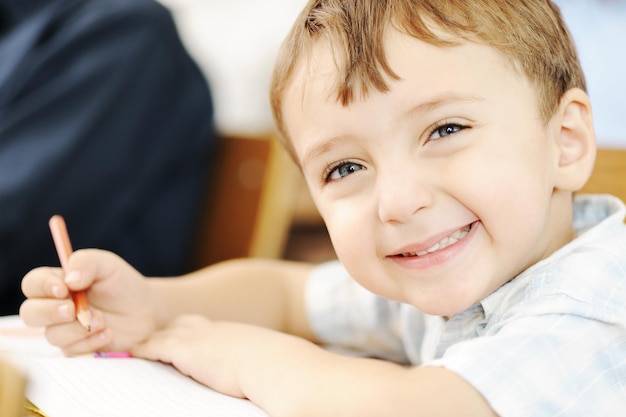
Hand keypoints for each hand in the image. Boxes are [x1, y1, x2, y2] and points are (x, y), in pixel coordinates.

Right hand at [20, 249, 158, 354]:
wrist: (144, 310)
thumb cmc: (122, 284)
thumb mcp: (107, 265)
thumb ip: (87, 263)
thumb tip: (68, 279)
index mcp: (56, 282)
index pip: (32, 284)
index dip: (42, 286)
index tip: (63, 288)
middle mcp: (54, 306)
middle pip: (30, 313)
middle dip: (49, 312)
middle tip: (72, 309)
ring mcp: (63, 329)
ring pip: (51, 335)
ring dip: (77, 329)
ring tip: (103, 320)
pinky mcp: (76, 348)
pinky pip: (71, 351)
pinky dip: (90, 342)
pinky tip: (107, 333)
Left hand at [131, 315, 305, 399]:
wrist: (274, 364)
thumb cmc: (276, 368)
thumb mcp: (263, 361)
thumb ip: (255, 363)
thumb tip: (263, 374)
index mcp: (230, 334)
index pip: (203, 327)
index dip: (188, 331)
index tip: (180, 336)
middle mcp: (212, 330)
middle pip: (180, 325)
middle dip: (166, 332)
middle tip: (152, 341)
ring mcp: (197, 338)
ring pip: (164, 335)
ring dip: (151, 341)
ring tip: (136, 349)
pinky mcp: (185, 351)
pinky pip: (155, 348)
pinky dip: (142, 351)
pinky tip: (132, 355)